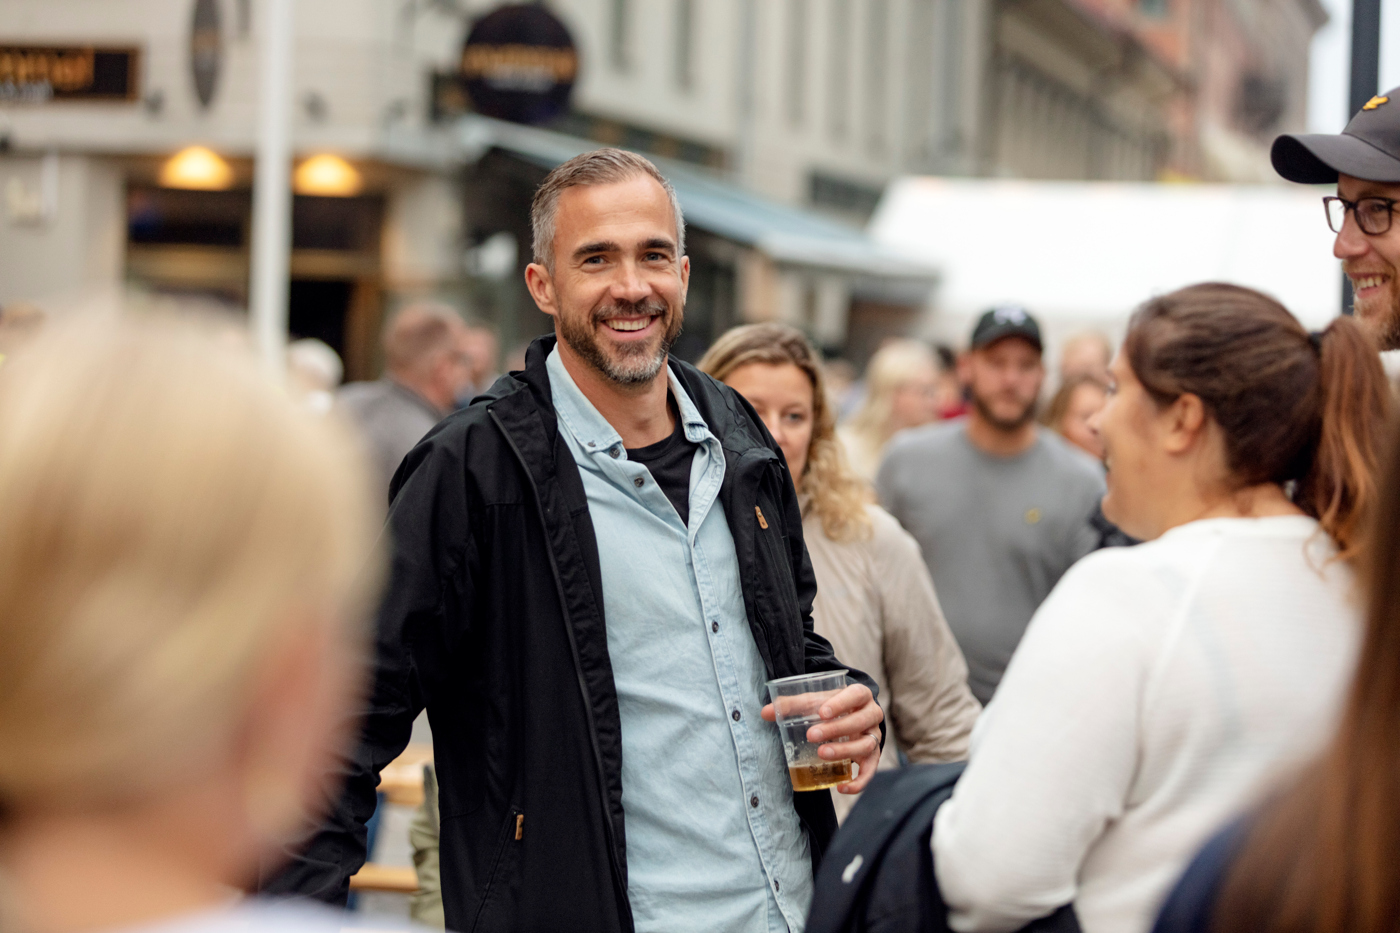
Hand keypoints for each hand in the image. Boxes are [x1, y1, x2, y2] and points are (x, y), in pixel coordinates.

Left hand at [761, 683, 883, 793]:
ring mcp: (874, 737)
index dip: (841, 703)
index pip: (856, 694)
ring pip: (866, 745)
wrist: (850, 716)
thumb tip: (765, 712)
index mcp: (860, 695)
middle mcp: (871, 715)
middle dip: (836, 729)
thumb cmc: (831, 706)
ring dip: (844, 751)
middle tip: (812, 736)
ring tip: (821, 754)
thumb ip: (792, 704)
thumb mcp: (814, 700)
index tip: (822, 712)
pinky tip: (841, 787)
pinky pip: (870, 771)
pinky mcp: (872, 757)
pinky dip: (858, 782)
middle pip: (861, 721)